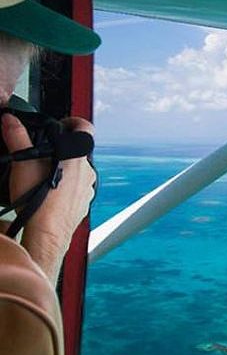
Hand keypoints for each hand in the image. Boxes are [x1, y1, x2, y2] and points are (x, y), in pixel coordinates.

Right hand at [1, 113, 95, 281]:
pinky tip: (49, 192)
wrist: (48, 233)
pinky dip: (66, 187)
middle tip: (43, 152)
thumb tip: (10, 121)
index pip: (86, 128)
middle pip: (79, 151)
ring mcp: (88, 188)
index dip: (74, 122)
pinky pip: (77, 189)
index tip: (62, 125)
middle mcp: (88, 172)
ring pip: (78, 171)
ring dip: (64, 169)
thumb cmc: (40, 201)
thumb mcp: (23, 163)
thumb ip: (17, 137)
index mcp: (78, 156)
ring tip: (42, 174)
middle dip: (62, 149)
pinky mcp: (84, 203)